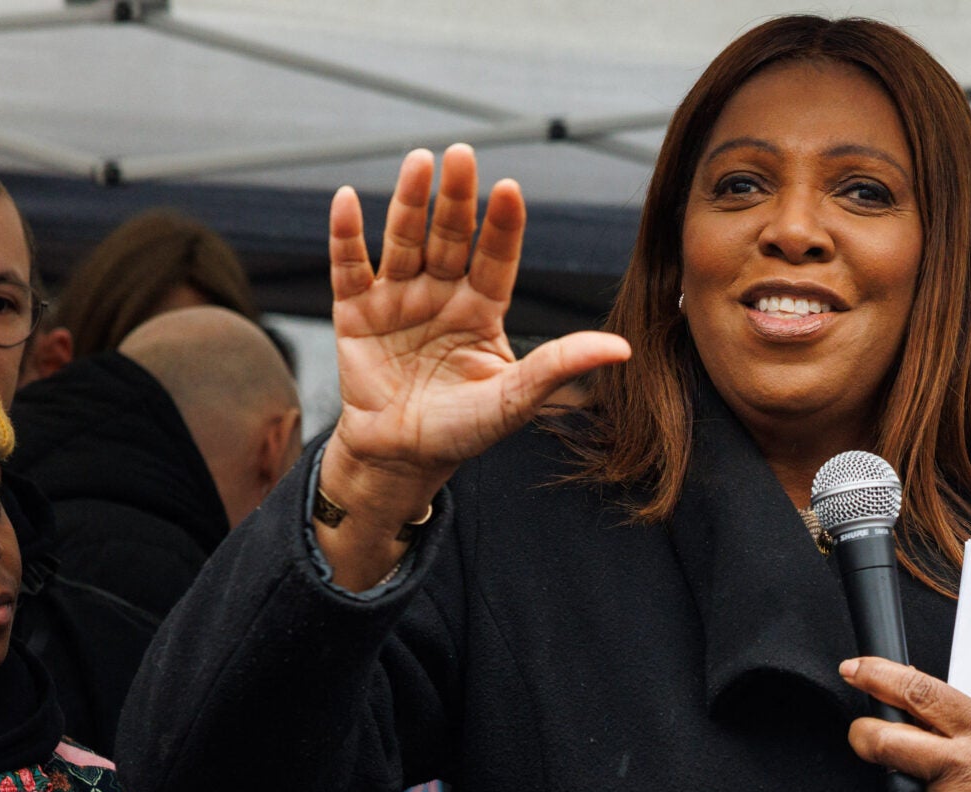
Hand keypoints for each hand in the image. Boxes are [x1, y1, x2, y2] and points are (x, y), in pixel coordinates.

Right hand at [319, 145, 629, 573]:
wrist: (403, 458)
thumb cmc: (463, 429)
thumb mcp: (515, 399)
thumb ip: (559, 366)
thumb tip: (623, 348)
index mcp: (482, 308)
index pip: (496, 257)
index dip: (502, 225)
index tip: (509, 189)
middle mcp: (441, 293)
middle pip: (449, 237)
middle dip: (455, 197)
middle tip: (462, 154)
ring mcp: (397, 298)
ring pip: (404, 241)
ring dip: (409, 202)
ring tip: (418, 161)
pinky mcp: (355, 312)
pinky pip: (350, 267)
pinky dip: (347, 235)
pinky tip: (350, 199)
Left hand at [841, 657, 970, 791]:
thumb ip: (951, 720)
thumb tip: (900, 698)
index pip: (917, 693)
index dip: (876, 676)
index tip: (854, 669)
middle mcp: (958, 765)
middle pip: (881, 740)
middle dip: (862, 733)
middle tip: (865, 733)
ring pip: (893, 782)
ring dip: (906, 782)